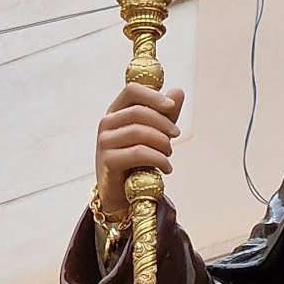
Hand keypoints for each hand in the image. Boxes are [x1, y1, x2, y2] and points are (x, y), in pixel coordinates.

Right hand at [95, 84, 184, 213]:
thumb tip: (178, 92)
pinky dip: (159, 159)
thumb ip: (166, 114)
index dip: (153, 96)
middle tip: (176, 136)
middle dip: (164, 124)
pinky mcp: (108, 160)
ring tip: (168, 155)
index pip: (132, 90)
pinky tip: (166, 168)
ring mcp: (105, 142)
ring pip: (140, 132)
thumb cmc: (138, 159)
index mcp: (116, 111)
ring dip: (162, 143)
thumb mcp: (155, 133)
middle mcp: (106, 124)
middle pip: (139, 112)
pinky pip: (139, 153)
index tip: (171, 106)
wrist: (124, 192)